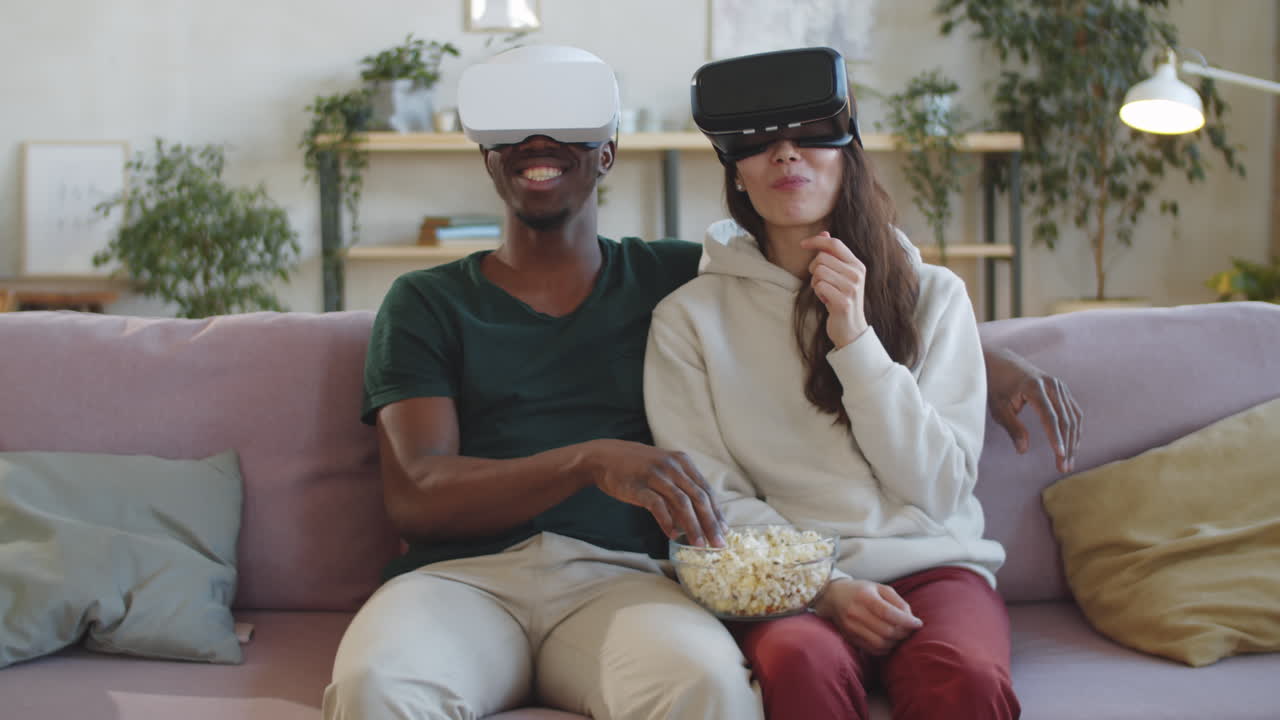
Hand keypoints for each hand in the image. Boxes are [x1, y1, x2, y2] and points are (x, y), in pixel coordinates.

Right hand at [579, 439, 725, 546]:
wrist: (604, 457)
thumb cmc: (638, 468)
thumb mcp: (664, 471)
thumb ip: (681, 490)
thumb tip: (699, 519)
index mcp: (682, 462)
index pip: (706, 490)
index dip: (717, 512)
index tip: (724, 531)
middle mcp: (672, 466)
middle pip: (698, 497)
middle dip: (711, 523)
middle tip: (718, 544)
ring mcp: (655, 475)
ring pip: (682, 502)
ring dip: (693, 526)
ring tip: (699, 545)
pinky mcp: (638, 486)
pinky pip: (657, 505)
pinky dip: (667, 521)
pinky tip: (673, 535)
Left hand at [800, 232, 868, 349]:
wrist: (852, 329)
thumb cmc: (842, 300)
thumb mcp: (840, 275)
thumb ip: (833, 255)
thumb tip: (824, 232)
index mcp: (857, 265)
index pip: (835, 243)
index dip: (817, 240)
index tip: (802, 244)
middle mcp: (857, 274)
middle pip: (822, 258)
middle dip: (814, 269)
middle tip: (821, 282)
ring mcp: (851, 288)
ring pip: (819, 272)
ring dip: (816, 283)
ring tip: (825, 292)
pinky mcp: (843, 301)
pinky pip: (819, 286)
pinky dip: (818, 293)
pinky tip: (826, 301)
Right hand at [812, 578, 921, 654]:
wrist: (833, 596)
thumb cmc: (862, 591)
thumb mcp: (880, 588)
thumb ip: (898, 602)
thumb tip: (911, 619)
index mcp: (864, 597)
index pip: (888, 613)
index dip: (906, 621)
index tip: (918, 623)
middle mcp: (855, 612)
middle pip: (886, 631)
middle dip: (903, 633)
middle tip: (910, 630)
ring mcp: (851, 627)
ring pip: (880, 643)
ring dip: (895, 642)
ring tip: (900, 635)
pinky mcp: (850, 638)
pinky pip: (873, 649)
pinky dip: (886, 648)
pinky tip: (890, 641)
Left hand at [984, 347, 1082, 472]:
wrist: (1001, 361)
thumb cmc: (996, 386)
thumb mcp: (999, 407)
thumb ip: (1012, 427)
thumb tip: (1023, 450)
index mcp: (1034, 387)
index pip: (1050, 417)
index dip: (1056, 438)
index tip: (1060, 456)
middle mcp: (1052, 385)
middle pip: (1066, 419)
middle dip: (1067, 445)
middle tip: (1065, 468)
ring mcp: (1059, 386)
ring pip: (1074, 417)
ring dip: (1074, 441)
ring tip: (1068, 462)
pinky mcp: (1062, 389)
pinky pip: (1074, 412)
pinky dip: (1074, 430)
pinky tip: (1072, 446)